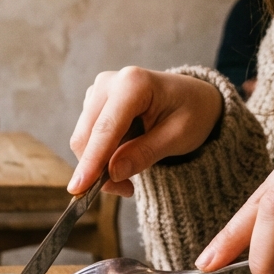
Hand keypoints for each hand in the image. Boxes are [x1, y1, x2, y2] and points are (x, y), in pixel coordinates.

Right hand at [68, 68, 223, 197]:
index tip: (79, 189)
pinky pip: (88, 137)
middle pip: (87, 135)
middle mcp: (109, 83)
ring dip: (100, 164)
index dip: (91, 161)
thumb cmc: (192, 112)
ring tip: (130, 175)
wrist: (194, 98)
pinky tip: (124, 157)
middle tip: (126, 190)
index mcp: (133, 84)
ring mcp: (99, 91)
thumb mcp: (178, 137)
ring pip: (84, 139)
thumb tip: (112, 173)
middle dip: (97, 169)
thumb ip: (144, 153)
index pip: (105, 129)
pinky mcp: (94, 102)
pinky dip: (100, 155)